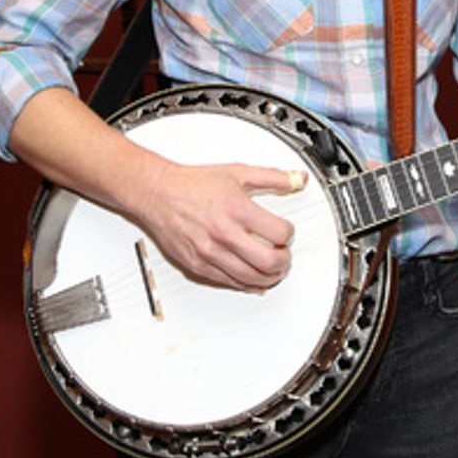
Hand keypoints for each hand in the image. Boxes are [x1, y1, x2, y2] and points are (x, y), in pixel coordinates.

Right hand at [132, 161, 307, 291]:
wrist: (158, 194)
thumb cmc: (194, 184)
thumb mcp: (238, 172)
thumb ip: (274, 177)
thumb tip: (298, 179)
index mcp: (237, 210)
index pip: (279, 233)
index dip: (289, 234)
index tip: (287, 232)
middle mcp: (224, 234)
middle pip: (268, 262)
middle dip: (284, 261)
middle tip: (285, 256)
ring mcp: (210, 253)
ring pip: (250, 278)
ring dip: (269, 278)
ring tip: (274, 270)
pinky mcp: (198, 266)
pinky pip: (229, 283)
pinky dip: (247, 285)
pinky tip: (255, 281)